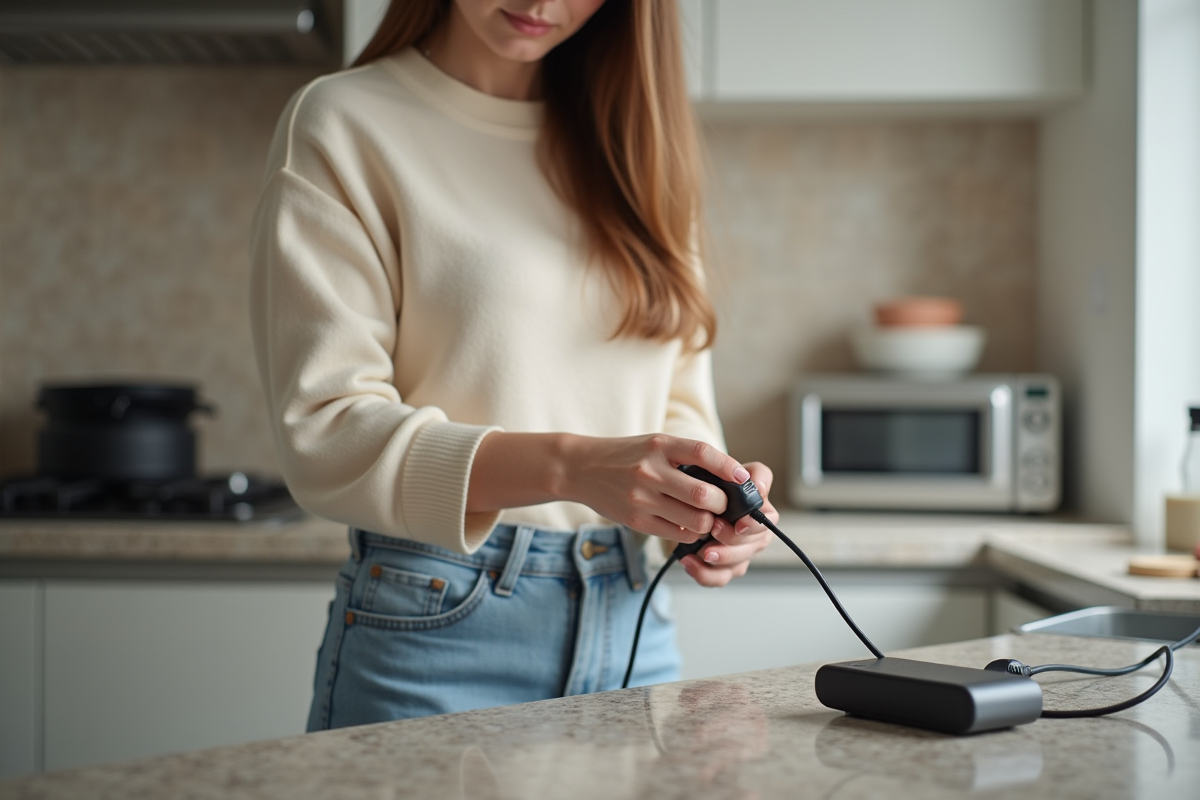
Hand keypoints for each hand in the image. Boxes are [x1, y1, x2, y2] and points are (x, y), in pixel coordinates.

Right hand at [561, 434, 750, 543]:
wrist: (580, 468)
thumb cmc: (625, 456)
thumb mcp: (654, 445)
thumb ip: (686, 458)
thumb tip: (728, 480)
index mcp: (660, 445)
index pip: (703, 453)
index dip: (728, 468)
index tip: (743, 478)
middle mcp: (651, 471)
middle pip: (704, 495)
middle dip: (722, 504)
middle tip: (723, 505)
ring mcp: (642, 498)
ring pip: (695, 520)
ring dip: (708, 522)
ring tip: (707, 517)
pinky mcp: (635, 520)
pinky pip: (677, 533)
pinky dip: (690, 532)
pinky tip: (686, 524)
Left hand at [677, 462, 775, 587]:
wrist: (702, 498)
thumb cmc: (724, 486)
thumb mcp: (742, 472)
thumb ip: (757, 474)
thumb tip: (760, 488)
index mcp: (762, 516)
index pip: (766, 524)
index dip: (753, 526)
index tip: (738, 523)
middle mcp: (754, 538)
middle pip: (749, 549)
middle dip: (730, 544)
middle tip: (711, 531)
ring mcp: (738, 555)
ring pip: (735, 567)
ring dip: (717, 562)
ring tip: (698, 553)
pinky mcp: (722, 567)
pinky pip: (717, 578)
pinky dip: (703, 574)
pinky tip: (688, 561)